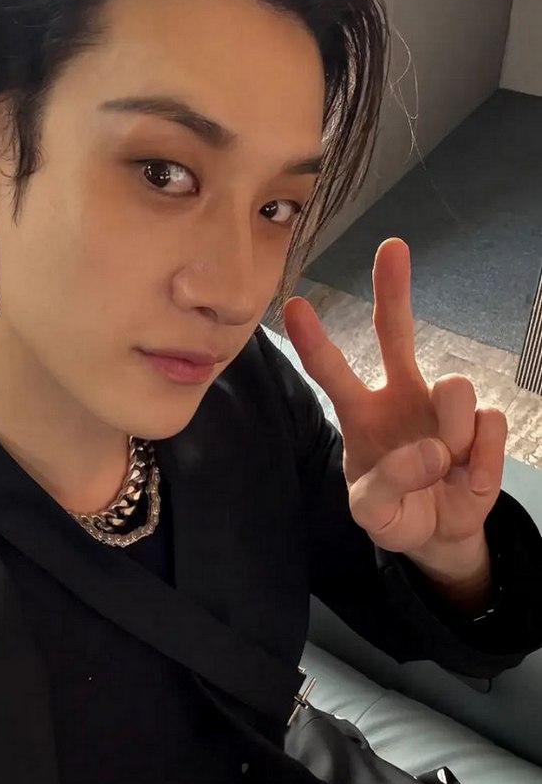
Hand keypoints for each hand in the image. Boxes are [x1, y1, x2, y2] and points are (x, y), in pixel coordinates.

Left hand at [283, 238, 506, 595]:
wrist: (439, 534)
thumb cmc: (395, 510)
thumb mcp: (373, 512)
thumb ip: (387, 487)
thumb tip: (430, 451)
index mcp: (361, 413)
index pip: (332, 371)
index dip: (314, 341)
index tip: (294, 304)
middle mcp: (401, 396)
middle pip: (395, 333)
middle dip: (394, 290)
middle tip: (392, 248)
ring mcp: (442, 407)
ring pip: (454, 386)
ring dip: (451, 435)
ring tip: (443, 468)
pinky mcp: (483, 425)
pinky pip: (489, 424)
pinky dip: (481, 461)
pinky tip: (468, 480)